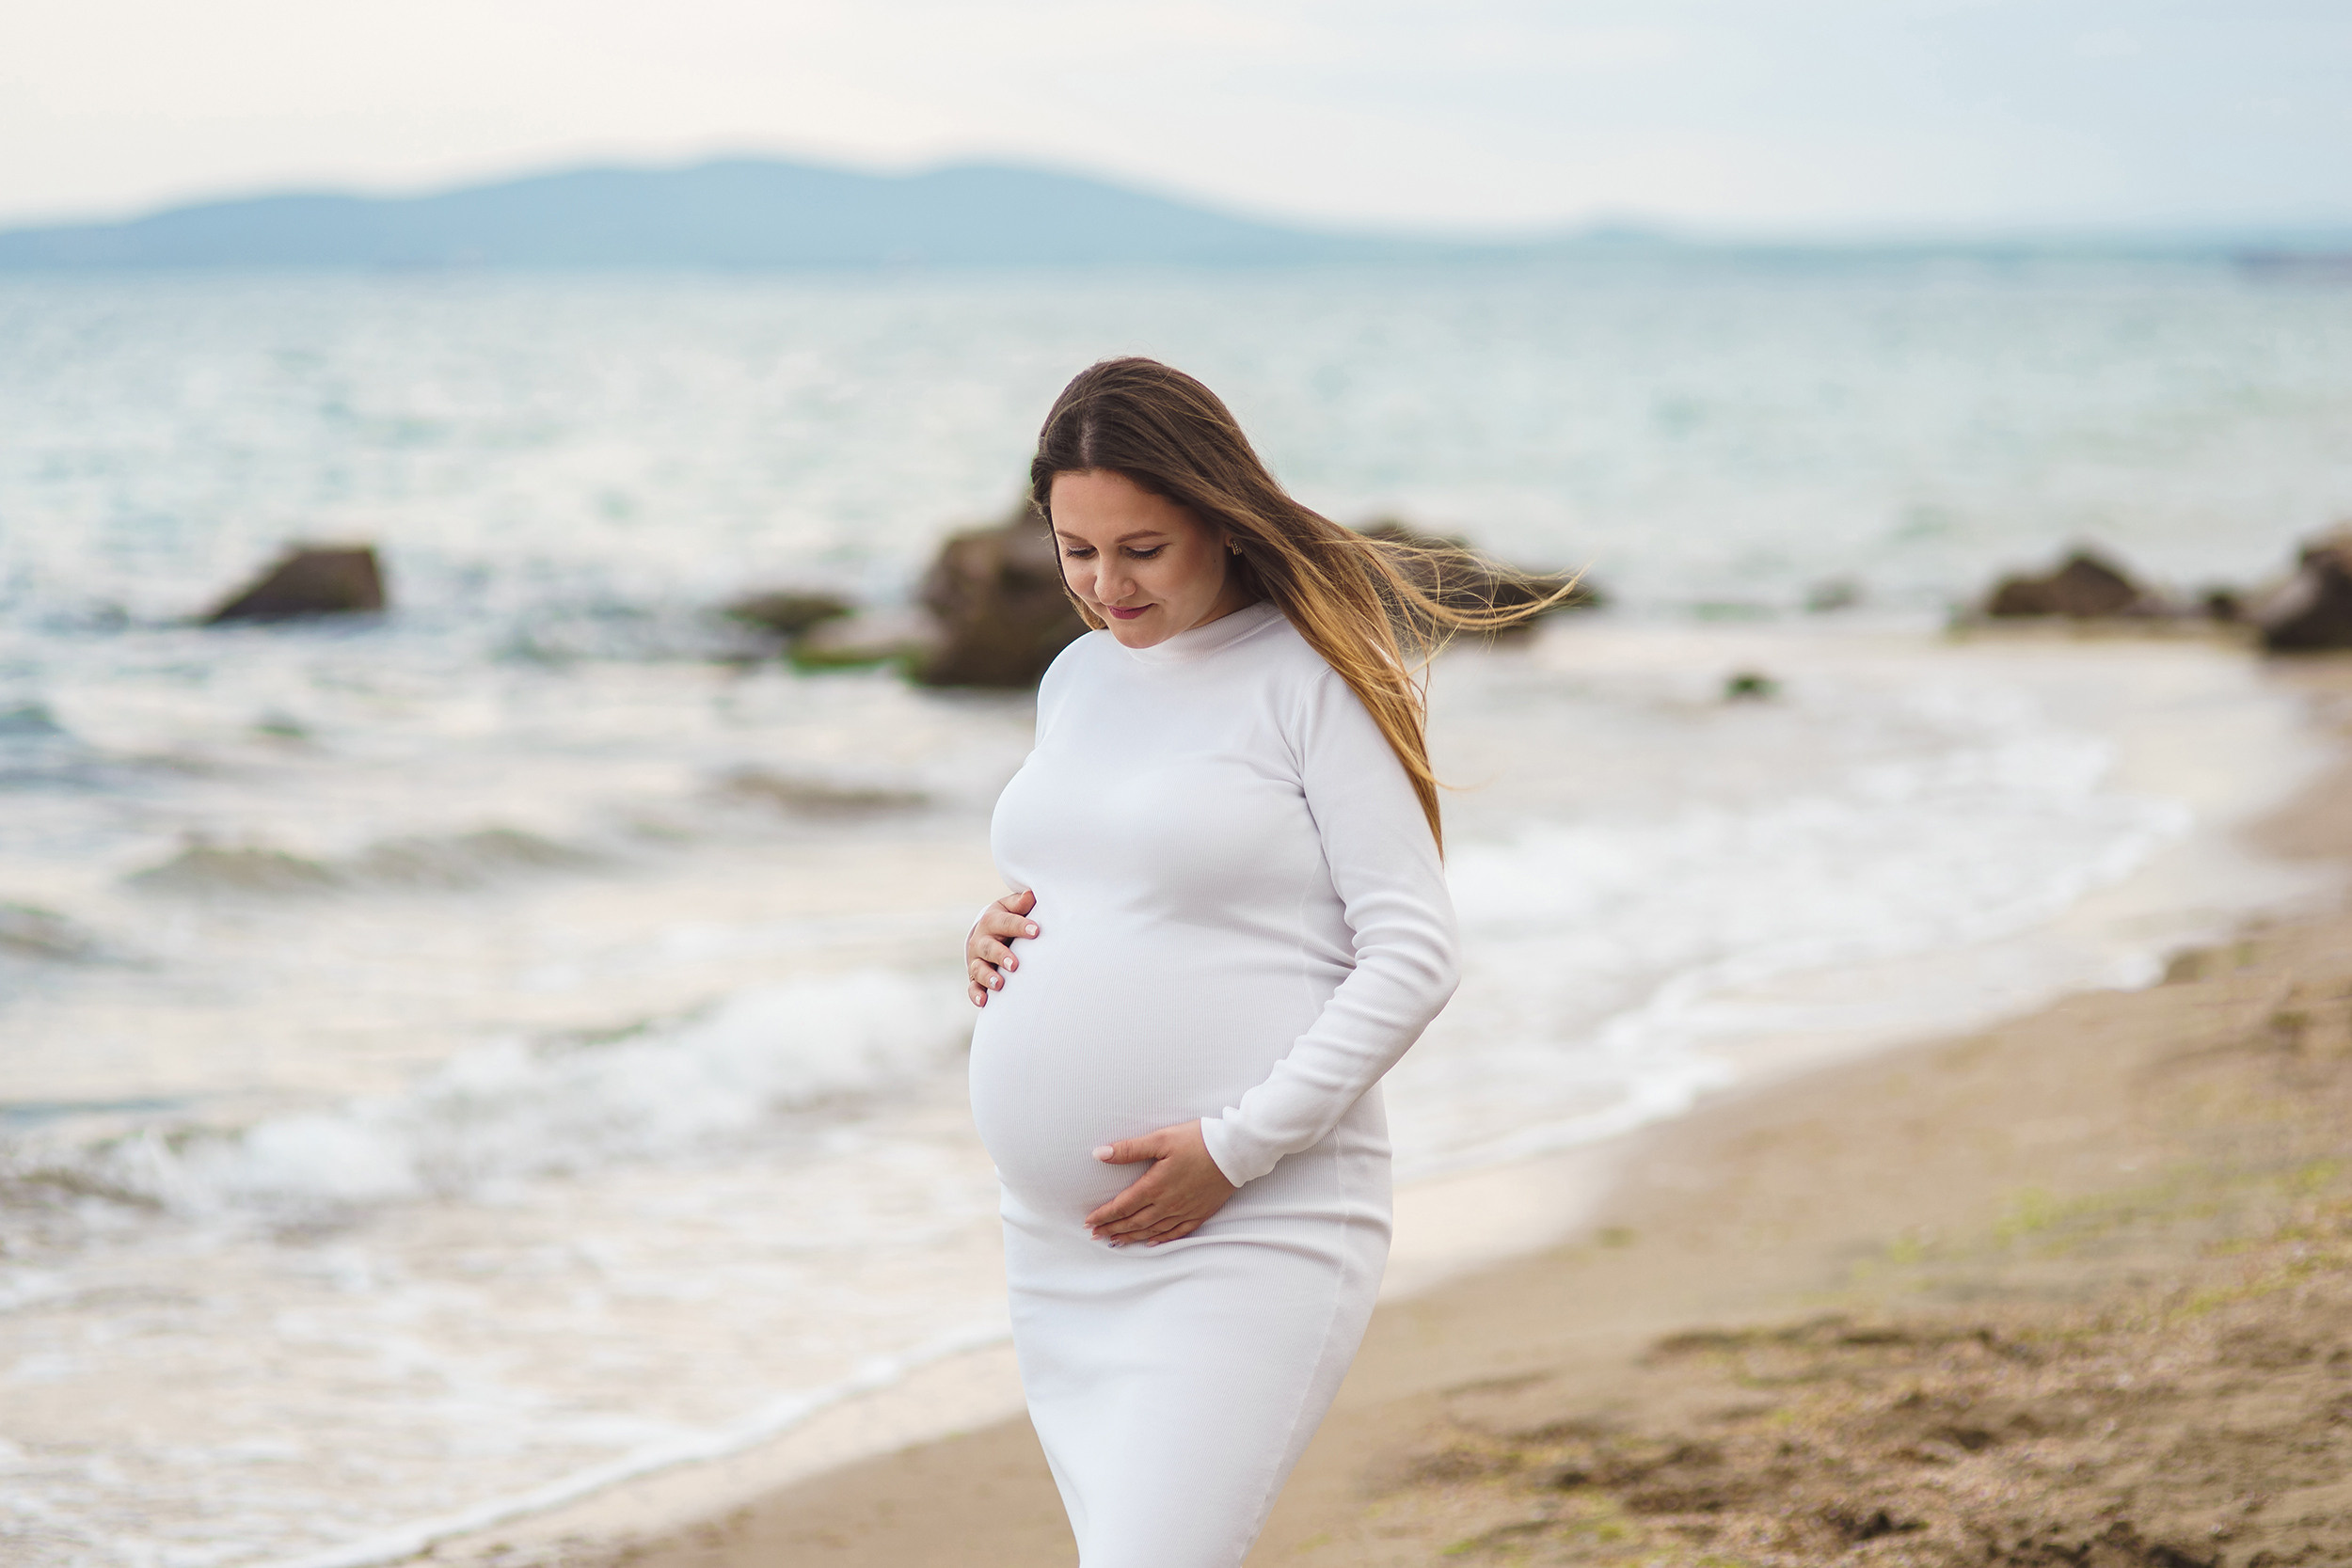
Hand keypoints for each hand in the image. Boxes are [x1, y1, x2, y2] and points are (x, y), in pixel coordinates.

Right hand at [967, 889, 1039, 1007]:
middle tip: (1015, 965)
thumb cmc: (1008, 919)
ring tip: (999, 984)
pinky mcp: (974, 977)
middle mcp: (982, 940)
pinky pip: (972, 987)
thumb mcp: (1011, 908)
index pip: (1006, 922)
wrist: (988, 933)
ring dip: (988, 976)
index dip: (1020, 926)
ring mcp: (977, 960)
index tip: (1036, 931)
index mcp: (993, 920)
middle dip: (1001, 955)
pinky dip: (977, 995)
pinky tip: (985, 1002)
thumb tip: (1032, 894)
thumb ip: (1021, 904)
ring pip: (979, 968)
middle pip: (989, 947)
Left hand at [1085, 1121, 1237, 1246]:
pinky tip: (1152, 1242)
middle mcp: (1167, 1204)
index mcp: (1155, 1186)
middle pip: (1134, 1222)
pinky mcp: (1200, 1213)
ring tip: (1115, 1241)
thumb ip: (1130, 1149)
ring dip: (1131, 1237)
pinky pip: (1177, 1232)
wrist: (1236, 1151)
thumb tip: (1099, 1153)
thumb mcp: (1161, 1139)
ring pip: (1152, 1230)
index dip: (1104, 1216)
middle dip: (1112, 1229)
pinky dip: (1161, 1239)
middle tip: (1095, 1235)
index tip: (1089, 1222)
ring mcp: (1184, 1211)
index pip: (1122, 1206)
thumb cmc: (1198, 1141)